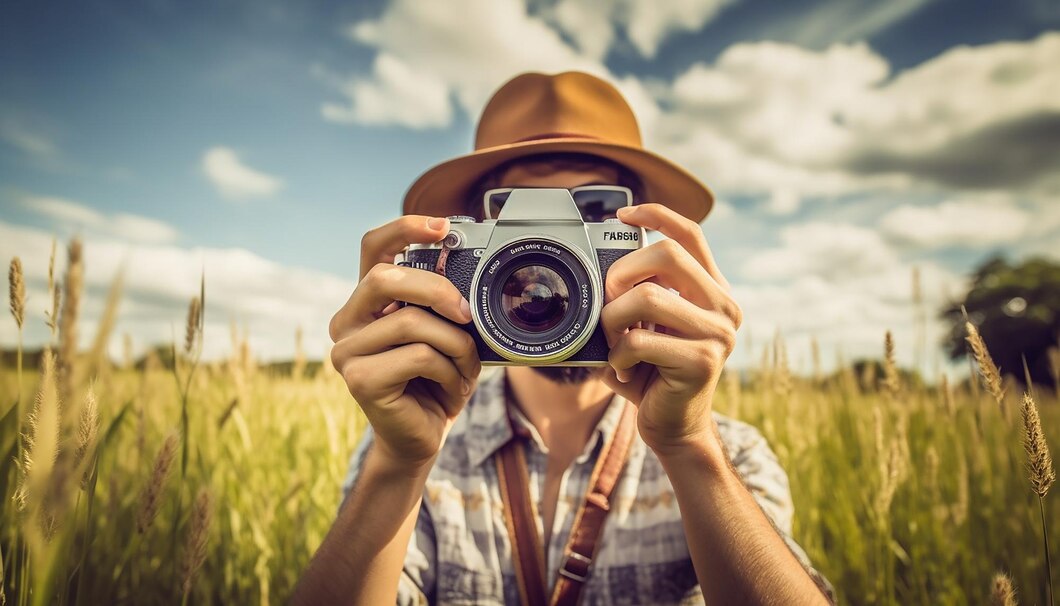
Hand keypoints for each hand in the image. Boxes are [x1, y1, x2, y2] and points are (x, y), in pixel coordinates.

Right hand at [329, 216, 481, 468]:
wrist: (421, 437)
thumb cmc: (434, 382)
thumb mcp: (443, 333)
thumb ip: (442, 302)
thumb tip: (465, 270)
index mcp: (367, 302)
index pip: (373, 248)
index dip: (405, 229)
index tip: (444, 226)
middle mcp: (348, 321)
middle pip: (385, 279)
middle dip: (437, 290)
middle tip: (467, 313)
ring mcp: (347, 351)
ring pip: (412, 322)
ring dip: (454, 344)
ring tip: (464, 366)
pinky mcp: (359, 380)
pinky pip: (419, 356)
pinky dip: (449, 370)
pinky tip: (450, 388)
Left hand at [600, 204, 741, 455]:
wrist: (674, 429)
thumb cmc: (652, 373)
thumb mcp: (647, 325)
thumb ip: (637, 293)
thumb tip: (600, 266)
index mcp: (712, 291)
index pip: (691, 234)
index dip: (657, 215)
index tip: (623, 215)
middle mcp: (724, 307)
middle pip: (667, 255)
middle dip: (623, 273)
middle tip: (609, 302)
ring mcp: (718, 334)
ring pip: (647, 297)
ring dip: (614, 320)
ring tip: (613, 344)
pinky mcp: (703, 361)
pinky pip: (639, 341)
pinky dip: (618, 356)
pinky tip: (624, 371)